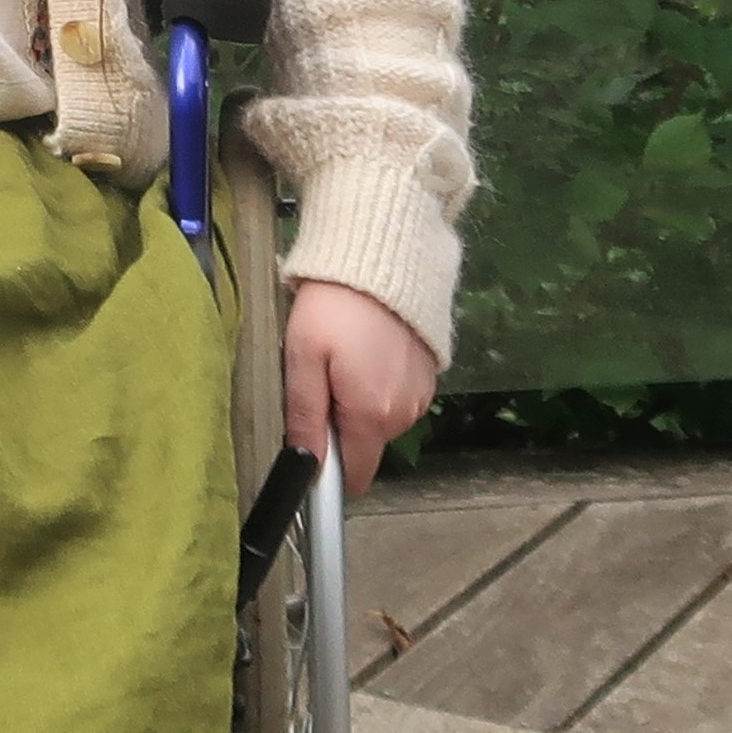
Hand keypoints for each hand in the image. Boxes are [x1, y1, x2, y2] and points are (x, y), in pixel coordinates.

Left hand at [284, 279, 438, 494]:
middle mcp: (405, 413)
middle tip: (319, 377)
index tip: (310, 450)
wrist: (380, 257)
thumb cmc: (334, 306)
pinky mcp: (429, 373)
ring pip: (380, 418)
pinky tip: (366, 347)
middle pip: (365, 443)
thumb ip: (305, 417)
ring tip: (342, 353)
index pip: (356, 475)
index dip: (330, 472)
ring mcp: (421, 393)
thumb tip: (306, 467)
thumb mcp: (303, 358)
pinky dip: (379, 381)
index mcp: (372, 415)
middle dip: (339, 423)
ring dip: (359, 400)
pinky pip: (396, 394)